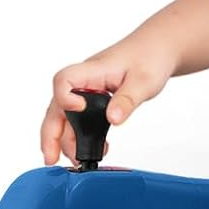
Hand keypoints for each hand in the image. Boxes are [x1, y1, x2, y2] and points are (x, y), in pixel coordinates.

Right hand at [40, 44, 170, 165]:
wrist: (157, 48)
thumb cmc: (149, 57)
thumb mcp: (144, 81)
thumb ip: (127, 100)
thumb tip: (112, 119)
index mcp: (92, 70)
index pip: (64, 80)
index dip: (65, 97)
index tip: (78, 109)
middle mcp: (84, 81)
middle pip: (56, 106)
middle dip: (51, 134)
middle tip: (51, 158)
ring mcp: (87, 90)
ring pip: (65, 116)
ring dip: (65, 139)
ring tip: (76, 160)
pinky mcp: (93, 99)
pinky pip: (79, 118)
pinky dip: (80, 135)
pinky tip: (91, 148)